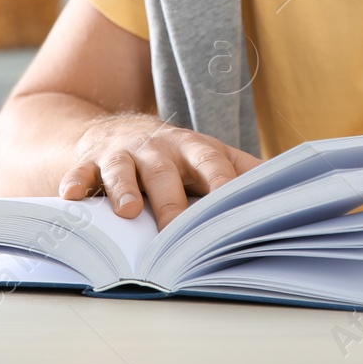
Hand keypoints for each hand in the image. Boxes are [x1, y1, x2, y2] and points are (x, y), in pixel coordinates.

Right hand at [57, 113, 262, 227]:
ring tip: (130, 212)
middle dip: (172, 203)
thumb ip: (244, 171)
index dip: (223, 182)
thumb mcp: (209, 156)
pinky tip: (70, 198)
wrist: (117, 131)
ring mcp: (122, 155)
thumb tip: (293, 191)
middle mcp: (157, 149)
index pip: (212, 163)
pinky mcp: (89, 163)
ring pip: (123, 170)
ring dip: (125, 189)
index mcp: (192, 149)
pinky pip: (79, 173)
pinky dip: (74, 184)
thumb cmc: (175, 156)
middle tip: (179, 233)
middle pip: (166, 173)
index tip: (233, 204)